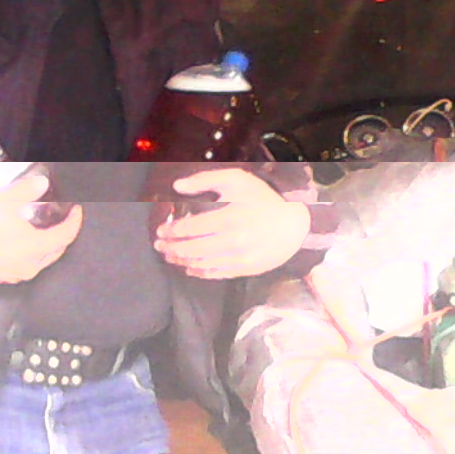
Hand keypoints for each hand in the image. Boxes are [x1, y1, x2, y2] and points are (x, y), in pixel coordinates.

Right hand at [0, 169, 82, 283]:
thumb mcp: (3, 199)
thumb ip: (26, 191)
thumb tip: (42, 183)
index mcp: (35, 249)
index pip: (65, 236)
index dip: (74, 221)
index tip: (76, 209)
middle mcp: (26, 267)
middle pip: (53, 252)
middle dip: (60, 236)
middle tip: (60, 220)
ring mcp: (9, 275)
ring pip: (36, 262)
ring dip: (42, 246)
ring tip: (39, 230)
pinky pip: (18, 266)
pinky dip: (24, 253)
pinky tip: (17, 243)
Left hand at [154, 168, 310, 278]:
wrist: (294, 226)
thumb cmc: (264, 200)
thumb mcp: (237, 180)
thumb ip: (206, 180)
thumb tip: (177, 186)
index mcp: (228, 218)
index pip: (190, 228)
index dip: (171, 231)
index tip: (161, 231)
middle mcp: (231, 241)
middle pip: (191, 249)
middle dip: (171, 248)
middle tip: (159, 245)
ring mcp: (238, 258)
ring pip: (201, 263)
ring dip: (181, 261)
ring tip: (170, 256)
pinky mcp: (244, 270)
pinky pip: (215, 274)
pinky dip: (199, 272)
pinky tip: (189, 268)